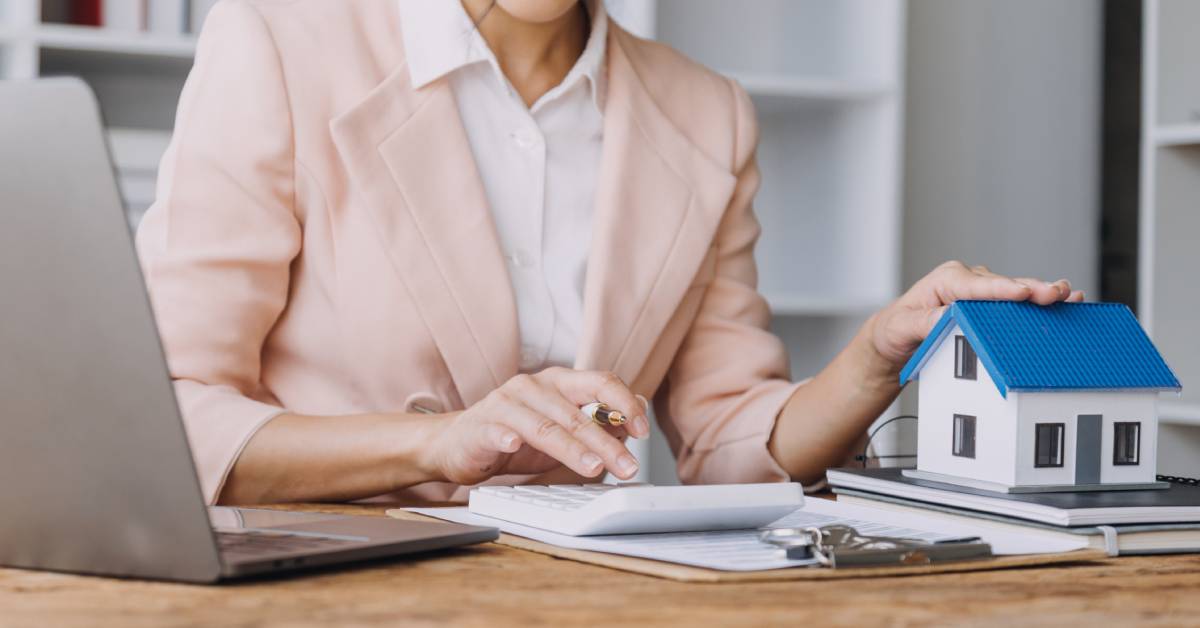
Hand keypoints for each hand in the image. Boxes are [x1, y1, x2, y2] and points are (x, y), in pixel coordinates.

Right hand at [424, 367, 650, 485]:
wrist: (456, 444)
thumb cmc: (514, 436)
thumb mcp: (561, 431)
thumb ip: (597, 422)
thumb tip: (636, 417)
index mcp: (559, 382)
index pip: (600, 382)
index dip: (624, 405)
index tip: (642, 430)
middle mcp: (534, 386)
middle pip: (577, 413)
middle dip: (607, 443)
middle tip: (628, 467)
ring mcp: (506, 403)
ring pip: (546, 426)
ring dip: (573, 448)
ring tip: (594, 467)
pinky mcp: (482, 424)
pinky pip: (498, 429)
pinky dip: (508, 437)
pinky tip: (516, 446)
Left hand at [870, 261, 1084, 367]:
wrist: (895, 339)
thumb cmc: (896, 329)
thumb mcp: (904, 327)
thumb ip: (928, 321)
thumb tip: (951, 316)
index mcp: (947, 280)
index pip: (978, 285)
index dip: (1002, 289)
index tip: (1022, 293)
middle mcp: (968, 281)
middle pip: (1004, 286)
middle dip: (1031, 289)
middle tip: (1056, 294)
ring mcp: (982, 293)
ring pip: (1016, 293)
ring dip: (1042, 295)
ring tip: (1067, 295)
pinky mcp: (990, 306)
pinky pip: (1017, 303)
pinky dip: (1040, 303)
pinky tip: (1065, 301)